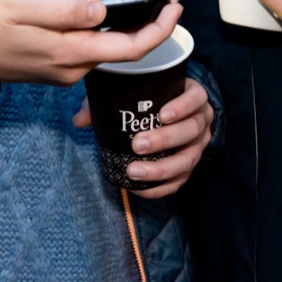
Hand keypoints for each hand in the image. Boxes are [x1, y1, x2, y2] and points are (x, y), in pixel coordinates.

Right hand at [0, 0, 182, 85]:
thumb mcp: (21, 3)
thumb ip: (64, 10)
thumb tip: (103, 12)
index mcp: (69, 52)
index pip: (132, 48)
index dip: (162, 29)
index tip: (177, 3)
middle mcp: (71, 67)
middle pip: (126, 51)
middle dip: (154, 24)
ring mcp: (62, 70)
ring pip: (108, 50)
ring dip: (132, 27)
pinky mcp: (52, 66)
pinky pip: (90, 50)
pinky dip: (109, 31)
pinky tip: (109, 10)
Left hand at [73, 76, 212, 198]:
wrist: (165, 114)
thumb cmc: (149, 100)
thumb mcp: (130, 93)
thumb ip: (105, 102)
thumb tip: (79, 120)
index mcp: (193, 96)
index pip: (196, 98)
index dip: (183, 107)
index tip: (162, 114)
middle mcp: (202, 120)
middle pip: (191, 131)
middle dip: (165, 139)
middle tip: (137, 145)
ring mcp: (198, 145)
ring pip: (188, 159)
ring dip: (161, 168)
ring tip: (133, 171)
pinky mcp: (190, 167)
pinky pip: (180, 181)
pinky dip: (161, 187)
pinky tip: (140, 189)